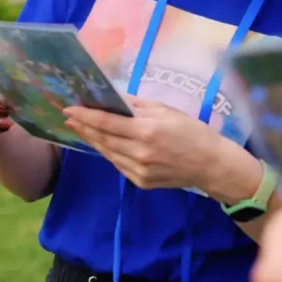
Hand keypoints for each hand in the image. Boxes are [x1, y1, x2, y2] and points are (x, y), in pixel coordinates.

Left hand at [63, 97, 237, 191]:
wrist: (211, 165)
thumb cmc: (193, 132)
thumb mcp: (168, 111)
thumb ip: (139, 106)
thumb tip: (115, 98)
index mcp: (147, 130)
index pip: (107, 122)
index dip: (86, 115)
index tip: (69, 109)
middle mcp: (139, 152)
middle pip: (103, 139)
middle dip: (84, 127)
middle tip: (70, 118)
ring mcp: (139, 170)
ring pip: (108, 153)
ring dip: (94, 140)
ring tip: (83, 129)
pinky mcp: (141, 182)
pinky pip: (118, 164)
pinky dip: (109, 153)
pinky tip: (105, 144)